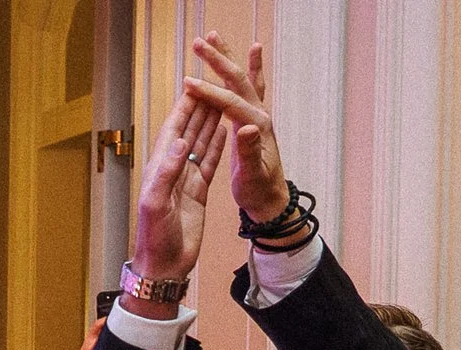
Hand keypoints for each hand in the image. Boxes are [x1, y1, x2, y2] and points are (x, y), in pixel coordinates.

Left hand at [127, 86, 227, 298]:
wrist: (165, 266)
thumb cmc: (155, 238)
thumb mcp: (156, 203)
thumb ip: (167, 172)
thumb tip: (180, 142)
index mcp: (159, 168)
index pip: (172, 130)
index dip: (183, 108)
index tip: (194, 84)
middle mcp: (172, 169)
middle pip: (187, 130)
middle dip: (198, 107)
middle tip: (213, 83)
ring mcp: (186, 179)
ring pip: (200, 143)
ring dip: (209, 122)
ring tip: (222, 100)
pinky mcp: (198, 191)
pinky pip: (209, 162)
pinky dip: (216, 146)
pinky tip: (224, 131)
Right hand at [187, 34, 289, 223]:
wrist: (272, 202)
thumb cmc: (259, 192)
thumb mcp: (252, 176)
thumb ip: (249, 151)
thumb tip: (248, 127)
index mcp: (256, 127)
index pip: (229, 102)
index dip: (208, 92)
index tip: (188, 83)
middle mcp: (259, 116)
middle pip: (236, 80)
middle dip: (217, 60)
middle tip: (200, 41)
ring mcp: (257, 116)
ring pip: (241, 79)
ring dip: (228, 57)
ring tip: (215, 37)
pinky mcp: (253, 121)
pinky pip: (249, 88)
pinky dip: (247, 70)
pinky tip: (248, 55)